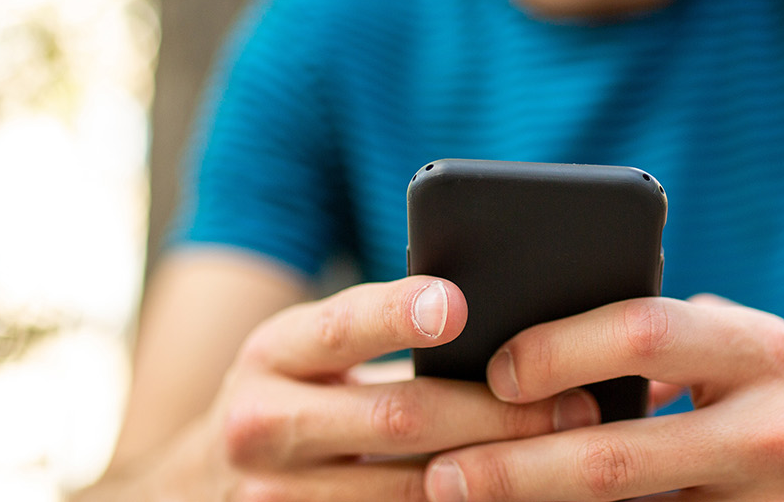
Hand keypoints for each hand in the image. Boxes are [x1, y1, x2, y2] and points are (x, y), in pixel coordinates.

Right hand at [147, 276, 603, 500]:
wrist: (206, 481)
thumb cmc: (296, 393)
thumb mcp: (312, 351)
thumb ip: (381, 330)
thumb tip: (499, 316)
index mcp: (272, 352)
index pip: (341, 325)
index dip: (399, 314)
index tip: (459, 302)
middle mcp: (258, 424)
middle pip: (398, 418)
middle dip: (497, 412)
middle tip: (576, 404)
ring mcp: (272, 499)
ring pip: (406, 489)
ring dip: (494, 474)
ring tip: (566, 458)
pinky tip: (511, 496)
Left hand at [421, 294, 783, 501]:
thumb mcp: (749, 343)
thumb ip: (667, 347)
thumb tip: (544, 358)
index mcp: (760, 351)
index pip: (646, 332)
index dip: (560, 349)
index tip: (493, 366)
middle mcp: (772, 432)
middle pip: (621, 459)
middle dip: (518, 471)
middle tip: (441, 476)